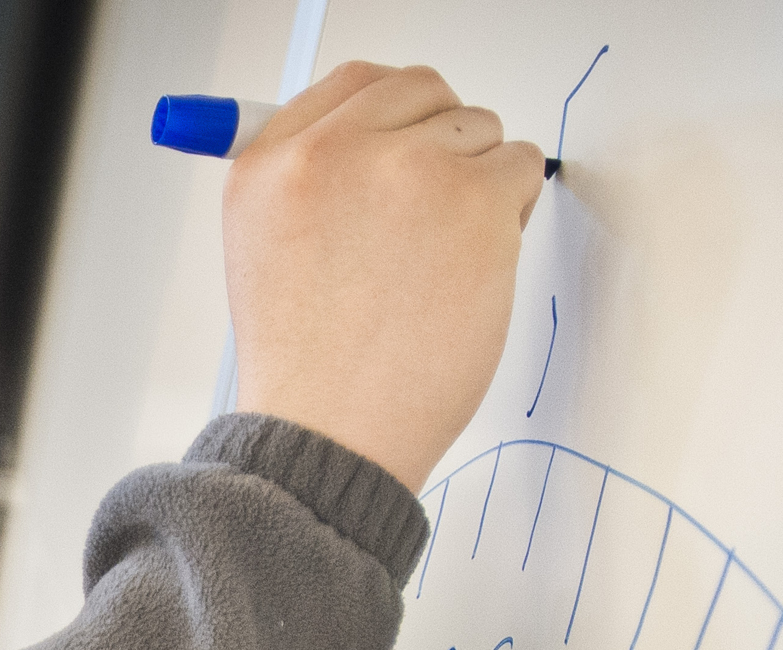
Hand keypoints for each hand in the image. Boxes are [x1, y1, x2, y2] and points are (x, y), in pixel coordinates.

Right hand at [225, 62, 545, 495]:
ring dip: (476, 184)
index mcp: (268, 162)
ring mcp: (404, 169)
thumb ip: (306, 181)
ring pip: (478, 129)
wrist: (331, 435)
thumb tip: (372, 135)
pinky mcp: (472, 198)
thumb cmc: (307, 368)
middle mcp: (329, 151)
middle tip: (428, 217)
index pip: (354, 82)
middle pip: (422, 91)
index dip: (392, 116)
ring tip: (437, 260)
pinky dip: (510, 212)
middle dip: (439, 144)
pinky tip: (468, 270)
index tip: (404, 147)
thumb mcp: (262, 253)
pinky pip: (520, 166)